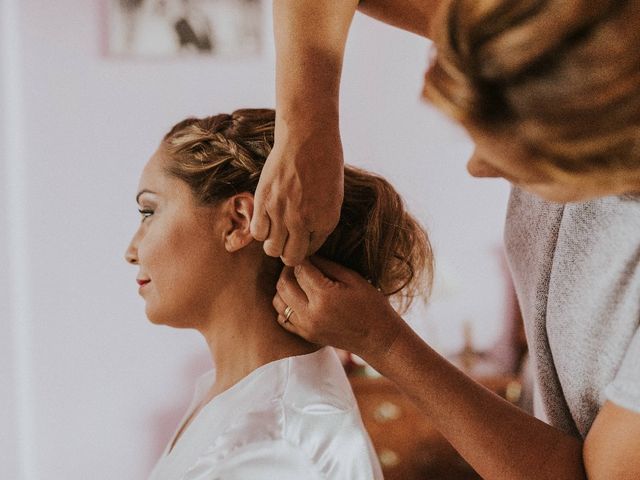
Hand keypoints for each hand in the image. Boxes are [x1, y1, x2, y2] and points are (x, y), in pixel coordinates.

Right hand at [250, 126, 343, 265]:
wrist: (307, 138)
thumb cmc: (325, 165)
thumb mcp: (334, 198)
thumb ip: (321, 222)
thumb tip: (307, 241)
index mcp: (326, 222)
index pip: (311, 250)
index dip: (304, 244)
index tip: (301, 235)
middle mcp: (303, 221)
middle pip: (290, 257)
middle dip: (288, 251)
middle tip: (287, 238)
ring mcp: (281, 213)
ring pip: (271, 249)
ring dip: (273, 242)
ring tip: (276, 228)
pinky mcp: (263, 201)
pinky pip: (257, 232)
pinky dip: (261, 229)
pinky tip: (266, 217)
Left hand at [273, 257, 405, 360]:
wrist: (379, 339)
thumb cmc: (371, 306)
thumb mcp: (353, 278)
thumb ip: (327, 266)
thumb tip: (307, 256)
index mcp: (324, 296)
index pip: (300, 269)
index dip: (302, 258)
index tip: (307, 253)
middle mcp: (310, 314)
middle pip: (284, 284)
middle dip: (288, 270)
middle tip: (299, 264)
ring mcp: (306, 327)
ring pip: (278, 301)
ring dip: (284, 288)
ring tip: (298, 281)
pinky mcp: (305, 336)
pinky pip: (282, 318)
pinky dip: (285, 305)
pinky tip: (298, 299)